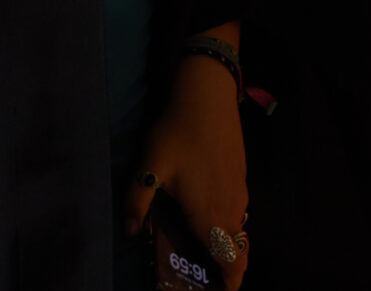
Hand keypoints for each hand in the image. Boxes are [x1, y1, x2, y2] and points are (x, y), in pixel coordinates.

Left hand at [125, 52, 249, 289]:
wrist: (207, 97)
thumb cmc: (177, 133)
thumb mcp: (149, 167)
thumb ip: (136, 202)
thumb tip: (129, 231)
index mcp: (209, 215)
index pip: (229, 261)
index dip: (229, 282)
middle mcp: (230, 209)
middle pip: (238, 251)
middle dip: (229, 269)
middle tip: (210, 276)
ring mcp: (239, 193)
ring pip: (240, 231)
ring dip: (230, 247)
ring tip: (210, 252)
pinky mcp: (242, 177)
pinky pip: (240, 212)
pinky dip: (231, 225)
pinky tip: (212, 216)